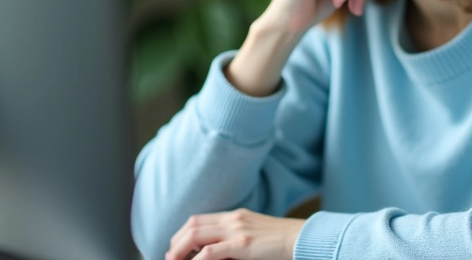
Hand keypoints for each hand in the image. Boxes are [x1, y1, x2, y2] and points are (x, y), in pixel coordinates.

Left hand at [165, 208, 305, 259]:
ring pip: (195, 235)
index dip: (182, 234)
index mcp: (235, 216)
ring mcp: (237, 230)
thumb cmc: (281, 241)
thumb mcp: (255, 234)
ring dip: (179, 251)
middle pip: (192, 225)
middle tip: (169, 258)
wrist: (302, 239)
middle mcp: (232, 219)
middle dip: (175, 242)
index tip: (175, 249)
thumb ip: (236, 238)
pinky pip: (210, 252)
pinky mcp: (242, 244)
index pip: (199, 219)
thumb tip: (216, 251)